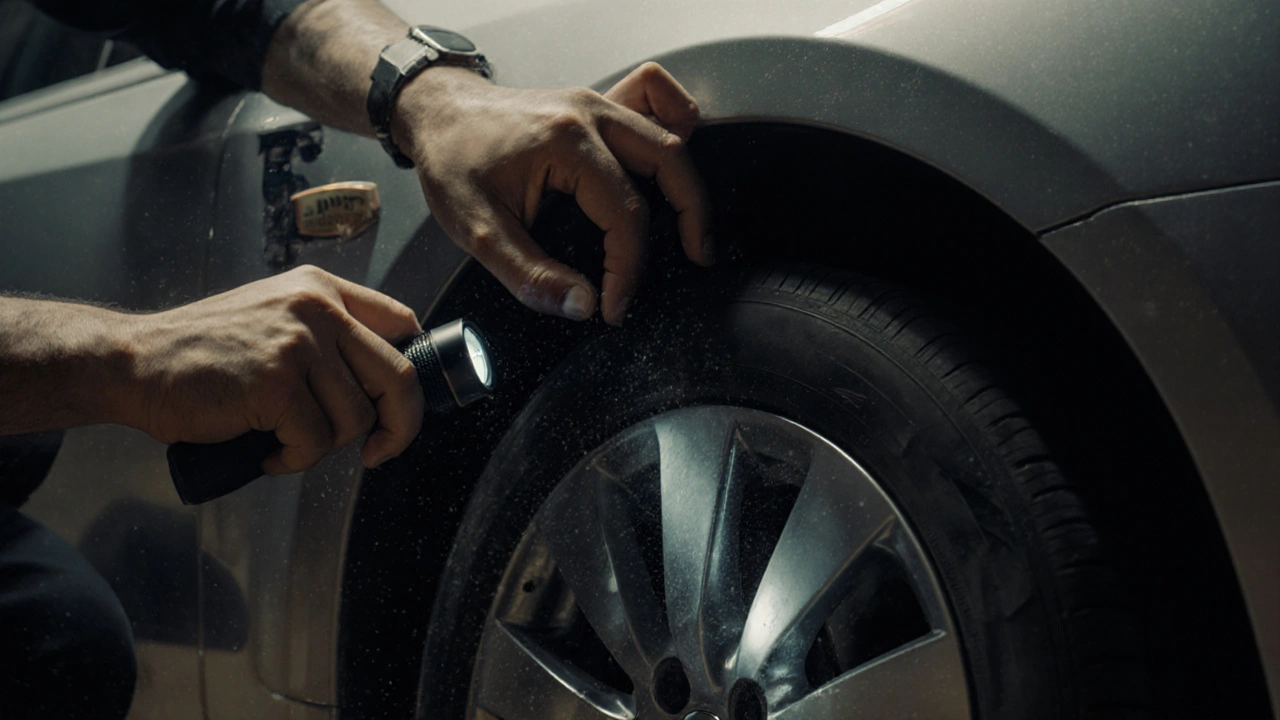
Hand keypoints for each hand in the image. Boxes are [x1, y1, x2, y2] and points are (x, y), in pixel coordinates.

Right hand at [125, 266, 423, 472]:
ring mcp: (298, 343)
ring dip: (324, 447)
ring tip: (285, 442)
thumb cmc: (203, 353)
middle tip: (379, 451)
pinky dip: (293, 461)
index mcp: (321, 289)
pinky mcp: (277, 382)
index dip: (413, 373)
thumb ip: (325, 337)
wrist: (133, 362)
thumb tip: (380, 387)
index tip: (400, 407)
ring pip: (355, 419)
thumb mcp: (274, 318)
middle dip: (400, 426)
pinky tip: (266, 452)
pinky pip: (316, 443)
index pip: (401, 323)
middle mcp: (317, 308)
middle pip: (399, 376)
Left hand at [392, 62, 712, 325]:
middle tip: (694, 260)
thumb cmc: (452, 161)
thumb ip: (530, 275)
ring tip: (694, 229)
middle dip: (690, 218)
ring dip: (688, 182)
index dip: (627, 270)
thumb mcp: (477, 231)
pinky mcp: (598, 103)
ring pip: (672, 133)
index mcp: (565, 143)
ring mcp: (598, 103)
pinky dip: (675, 125)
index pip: (625, 214)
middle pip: (670, 162)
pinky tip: (670, 166)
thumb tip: (582, 305)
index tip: (614, 305)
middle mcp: (590, 114)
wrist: (436, 112)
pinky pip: (656, 98)